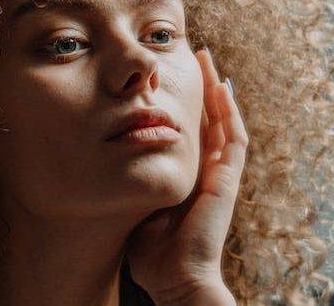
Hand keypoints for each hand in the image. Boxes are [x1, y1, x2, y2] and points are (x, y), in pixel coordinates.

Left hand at [125, 47, 247, 304]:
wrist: (176, 278)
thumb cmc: (152, 252)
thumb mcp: (134, 204)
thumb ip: (127, 182)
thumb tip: (100, 161)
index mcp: (186, 175)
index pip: (187, 130)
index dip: (181, 102)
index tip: (168, 77)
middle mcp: (206, 170)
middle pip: (208, 118)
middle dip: (201, 86)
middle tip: (192, 56)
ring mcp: (220, 174)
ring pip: (223, 121)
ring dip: (217, 89)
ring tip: (206, 60)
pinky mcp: (228, 180)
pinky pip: (234, 139)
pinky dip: (229, 112)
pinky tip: (221, 88)